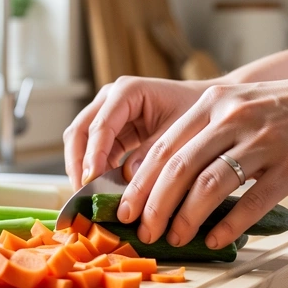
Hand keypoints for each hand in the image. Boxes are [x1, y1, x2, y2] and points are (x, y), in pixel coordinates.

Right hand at [63, 77, 211, 188]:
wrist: (209, 108)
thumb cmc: (197, 112)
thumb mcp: (179, 132)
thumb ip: (153, 153)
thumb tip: (127, 177)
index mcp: (127, 91)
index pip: (100, 125)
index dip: (93, 155)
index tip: (91, 180)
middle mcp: (111, 99)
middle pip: (79, 131)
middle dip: (78, 163)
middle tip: (83, 192)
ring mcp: (108, 114)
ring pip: (80, 142)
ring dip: (81, 168)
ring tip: (88, 196)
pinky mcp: (112, 131)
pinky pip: (95, 151)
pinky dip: (95, 170)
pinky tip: (101, 190)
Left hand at [116, 65, 287, 248]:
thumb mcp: (249, 106)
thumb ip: (213, 132)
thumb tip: (173, 177)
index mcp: (216, 102)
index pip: (164, 147)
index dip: (139, 182)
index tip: (125, 210)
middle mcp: (235, 117)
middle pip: (178, 168)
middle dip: (154, 206)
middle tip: (143, 232)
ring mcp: (265, 141)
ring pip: (209, 186)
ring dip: (185, 219)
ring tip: (175, 239)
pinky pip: (251, 201)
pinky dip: (228, 225)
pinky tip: (215, 240)